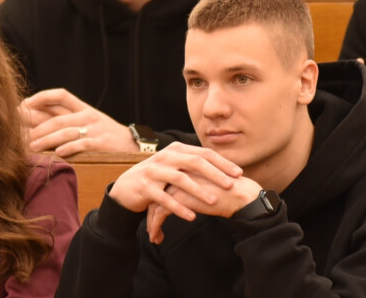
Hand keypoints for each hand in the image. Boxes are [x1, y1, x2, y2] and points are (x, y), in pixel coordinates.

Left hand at [22, 88, 138, 155]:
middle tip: (17, 133)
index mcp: (83, 108)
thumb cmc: (105, 135)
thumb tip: (34, 122)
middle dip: (35, 126)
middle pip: (57, 118)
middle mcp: (88, 116)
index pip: (60, 96)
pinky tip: (58, 153)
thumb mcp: (89, 122)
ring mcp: (95, 129)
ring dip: (46, 139)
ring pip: (66, 131)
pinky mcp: (102, 143)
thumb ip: (67, 119)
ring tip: (31, 147)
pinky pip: (83, 144)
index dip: (40, 98)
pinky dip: (70, 148)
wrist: (133, 145)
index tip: (23, 105)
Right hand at [108, 141, 243, 217]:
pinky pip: (164, 198)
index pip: (203, 153)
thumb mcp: (175, 165)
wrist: (126, 187)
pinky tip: (191, 216)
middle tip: (231, 185)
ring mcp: (154, 171)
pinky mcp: (145, 187)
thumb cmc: (157, 177)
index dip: (222, 162)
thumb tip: (222, 166)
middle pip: (195, 162)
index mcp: (176, 150)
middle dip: (215, 174)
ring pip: (180, 179)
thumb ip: (193, 163)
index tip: (238, 173)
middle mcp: (166, 157)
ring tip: (214, 202)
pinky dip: (179, 207)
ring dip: (198, 191)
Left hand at [144, 171, 260, 243]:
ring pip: (155, 203)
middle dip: (152, 211)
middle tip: (152, 227)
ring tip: (154, 236)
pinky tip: (157, 237)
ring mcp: (180, 184)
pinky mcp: (181, 197)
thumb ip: (200, 186)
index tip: (158, 213)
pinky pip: (160, 213)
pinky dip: (156, 226)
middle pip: (157, 192)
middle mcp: (181, 173)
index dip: (161, 198)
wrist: (243, 195)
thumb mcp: (212, 185)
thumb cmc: (234, 191)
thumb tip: (193, 196)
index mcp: (188, 167)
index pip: (166, 183)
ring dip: (152, 222)